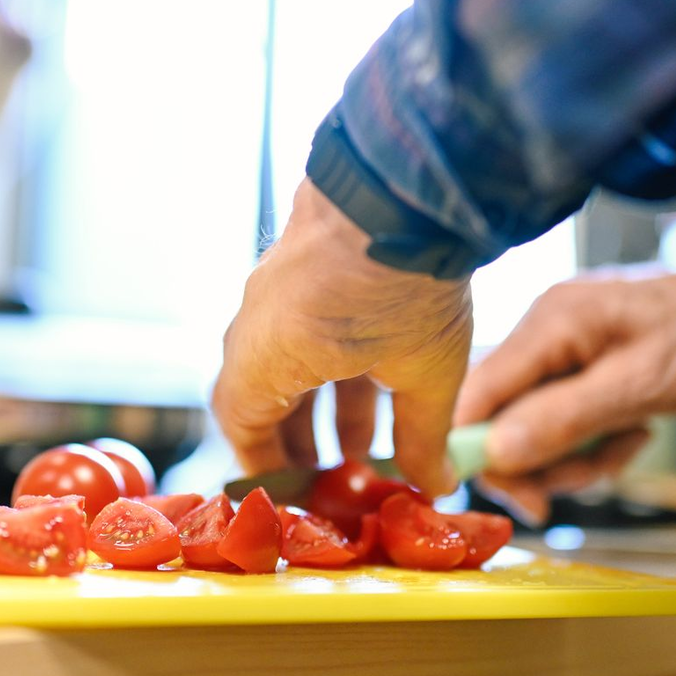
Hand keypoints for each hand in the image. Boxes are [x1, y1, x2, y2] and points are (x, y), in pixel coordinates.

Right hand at [211, 177, 471, 498]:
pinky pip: (301, 320)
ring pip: (286, 356)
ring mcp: (278, 279)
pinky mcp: (305, 252)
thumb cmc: (407, 283)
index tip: (297, 492)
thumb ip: (423, 437)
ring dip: (320, 401)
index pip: (241, 423)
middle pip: (261, 391)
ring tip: (363, 441)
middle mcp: (259, 316)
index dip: (267, 465)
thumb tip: (434, 483)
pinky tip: (374, 374)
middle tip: (333, 473)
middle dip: (298, 439)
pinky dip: (329, 358)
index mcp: (268, 353)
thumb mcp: (425, 373)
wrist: (407, 183)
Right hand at [453, 260, 675, 523]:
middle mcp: (542, 330)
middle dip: (534, 459)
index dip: (474, 446)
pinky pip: (560, 416)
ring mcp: (558, 347)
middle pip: (499, 411)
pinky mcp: (577, 365)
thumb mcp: (640, 385)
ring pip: (530, 421)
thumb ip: (566, 418)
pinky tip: (630, 433)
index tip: (513, 497)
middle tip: (572, 491)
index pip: (478, 389)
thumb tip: (496, 454)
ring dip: (569, 455)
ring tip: (621, 451)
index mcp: (549, 322)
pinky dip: (590, 440)